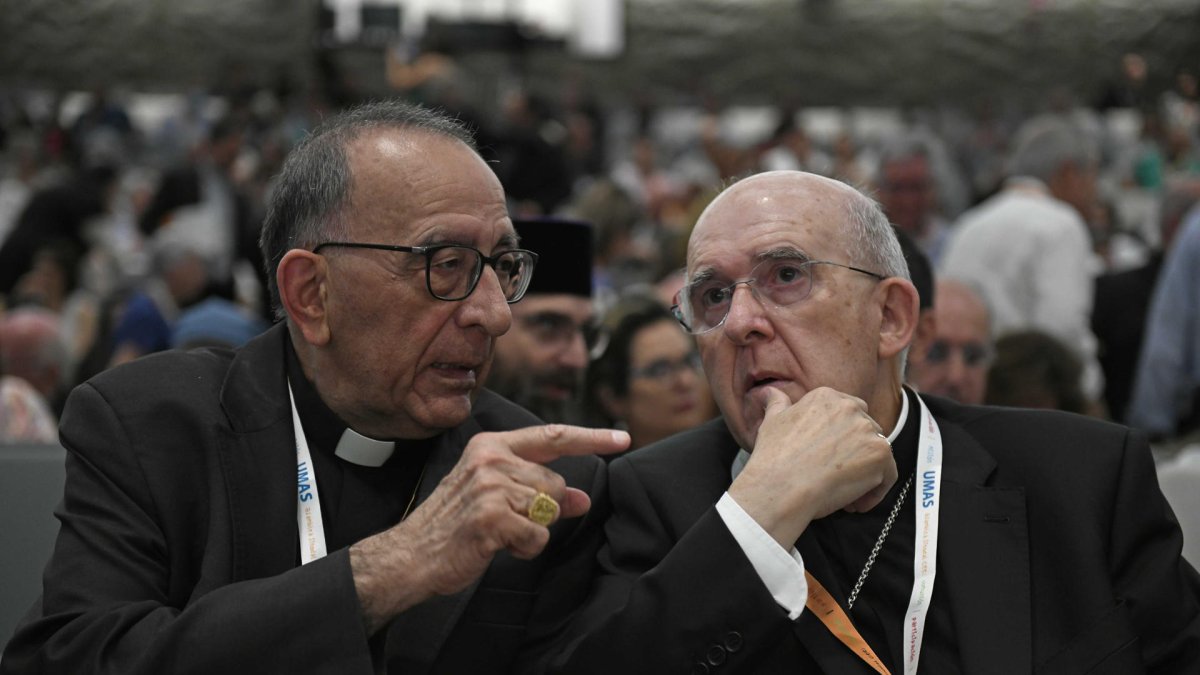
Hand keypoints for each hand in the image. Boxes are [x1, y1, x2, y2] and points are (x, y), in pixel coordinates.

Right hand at [350, 424, 629, 632]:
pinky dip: (524, 548)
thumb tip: (582, 498)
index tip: (623, 438)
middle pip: (554, 483)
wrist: (412, 554)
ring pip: (548, 509)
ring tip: (497, 533)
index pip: (552, 436)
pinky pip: (537, 536)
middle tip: (506, 520)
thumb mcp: (496, 496)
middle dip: (542, 509)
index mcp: (491, 446)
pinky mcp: (491, 516)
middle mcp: (490, 459)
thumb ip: (540, 491)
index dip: (592, 437)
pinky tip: (496, 546)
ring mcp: (490, 486)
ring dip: (531, 530)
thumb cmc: (455, 525)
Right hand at [728, 386, 896, 547]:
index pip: (847, 412)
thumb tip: (770, 392)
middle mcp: (850, 407)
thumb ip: (778, 403)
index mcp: (826, 397)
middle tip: (837, 475)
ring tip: (843, 494)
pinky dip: (874, 492)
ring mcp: (868, 430)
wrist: (782, 486)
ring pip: (877, 452)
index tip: (829, 456)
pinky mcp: (880, 454)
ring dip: (865, 473)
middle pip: (866, 430)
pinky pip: (887, 474)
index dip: (842, 437)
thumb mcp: (772, 422)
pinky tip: (853, 504)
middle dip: (856, 453)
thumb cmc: (774, 457)